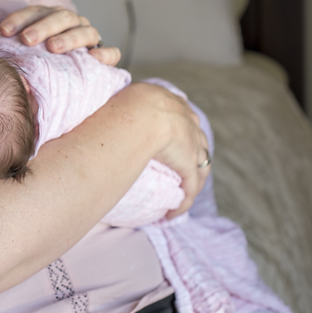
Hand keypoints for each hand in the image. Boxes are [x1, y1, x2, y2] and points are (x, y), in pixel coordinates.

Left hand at [0, 5, 120, 65]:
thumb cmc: (37, 62)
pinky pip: (111, 53)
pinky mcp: (106, 56)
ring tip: (54, 47)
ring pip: (85, 30)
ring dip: (69, 37)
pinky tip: (94, 58)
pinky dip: (105, 54)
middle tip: (27, 39)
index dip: (19, 18)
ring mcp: (90, 36)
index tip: (4, 31)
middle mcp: (72, 22)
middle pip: (60, 17)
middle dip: (42, 27)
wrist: (67, 79)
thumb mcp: (22, 55)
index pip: (35, 11)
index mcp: (50, 17)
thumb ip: (9, 54)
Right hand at [118, 82, 209, 217]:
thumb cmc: (126, 105)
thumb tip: (110, 111)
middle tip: (181, 173)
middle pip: (198, 143)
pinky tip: (171, 214)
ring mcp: (192, 143)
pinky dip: (183, 202)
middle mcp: (188, 121)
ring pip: (200, 168)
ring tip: (180, 197)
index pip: (184, 119)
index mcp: (173, 103)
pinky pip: (190, 188)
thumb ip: (128, 105)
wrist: (143, 114)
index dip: (181, 132)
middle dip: (194, 158)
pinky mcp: (189, 164)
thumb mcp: (128, 98)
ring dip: (191, 183)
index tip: (173, 143)